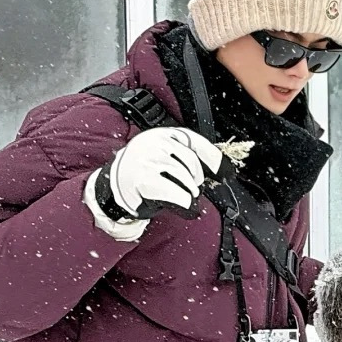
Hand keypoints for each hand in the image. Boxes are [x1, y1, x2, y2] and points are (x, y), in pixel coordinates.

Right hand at [97, 127, 224, 219]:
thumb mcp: (166, 157)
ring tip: (181, 196)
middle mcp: (154, 142)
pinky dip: (186, 204)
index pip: (195, 141)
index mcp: (162, 134)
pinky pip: (177, 194)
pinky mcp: (144, 180)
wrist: (114, 187)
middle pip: (192, 162)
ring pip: (186, 179)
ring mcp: (148, 160)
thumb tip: (226, 170)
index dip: (214, 158)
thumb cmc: (145, 173)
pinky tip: (186, 207)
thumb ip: (191, 157)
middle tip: (190, 189)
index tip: (227, 173)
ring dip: (190, 193)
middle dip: (196, 180)